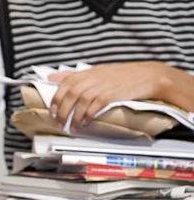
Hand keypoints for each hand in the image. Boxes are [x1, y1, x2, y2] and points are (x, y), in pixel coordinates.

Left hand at [48, 61, 164, 132]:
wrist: (148, 75)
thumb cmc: (123, 76)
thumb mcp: (99, 72)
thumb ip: (77, 77)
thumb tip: (53, 78)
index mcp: (90, 71)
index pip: (67, 81)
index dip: (57, 96)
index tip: (52, 109)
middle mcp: (95, 76)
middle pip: (72, 92)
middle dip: (63, 110)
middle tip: (59, 123)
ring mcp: (104, 84)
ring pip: (82, 100)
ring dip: (75, 116)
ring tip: (72, 128)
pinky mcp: (114, 93)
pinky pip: (97, 104)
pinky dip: (89, 114)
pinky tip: (86, 122)